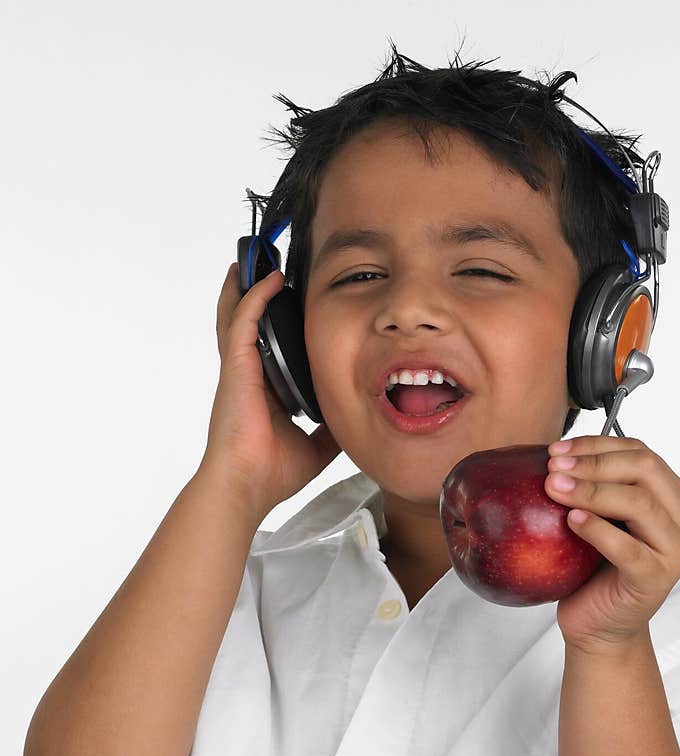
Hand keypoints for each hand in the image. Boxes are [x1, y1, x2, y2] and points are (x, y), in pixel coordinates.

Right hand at [200, 262, 340, 519]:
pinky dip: (255, 297)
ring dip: (248, 286)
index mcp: (265, 392)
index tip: (293, 305)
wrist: (247, 487)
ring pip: (237, 315)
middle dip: (256, 297)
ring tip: (258, 259)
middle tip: (269, 268)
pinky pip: (242, 322)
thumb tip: (357, 419)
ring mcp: (239, 370)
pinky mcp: (236, 368)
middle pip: (248, 325)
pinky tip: (269, 279)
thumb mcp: (317, 446)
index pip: (270, 348)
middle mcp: (249, 376)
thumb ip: (333, 430)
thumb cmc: (271, 473)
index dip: (278, 325)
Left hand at [544, 435, 679, 652]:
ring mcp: (675, 550)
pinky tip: (571, 521)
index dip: (596, 445)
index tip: (558, 449)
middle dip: (594, 463)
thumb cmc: (595, 565)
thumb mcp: (599, 514)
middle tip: (554, 468)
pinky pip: (628, 548)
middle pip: (644, 469)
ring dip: (592, 491)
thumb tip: (556, 451)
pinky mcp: (656, 579)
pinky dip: (597, 529)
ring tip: (555, 489)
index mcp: (673, 495)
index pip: (640, 452)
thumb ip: (595, 483)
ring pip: (639, 503)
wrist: (599, 623)